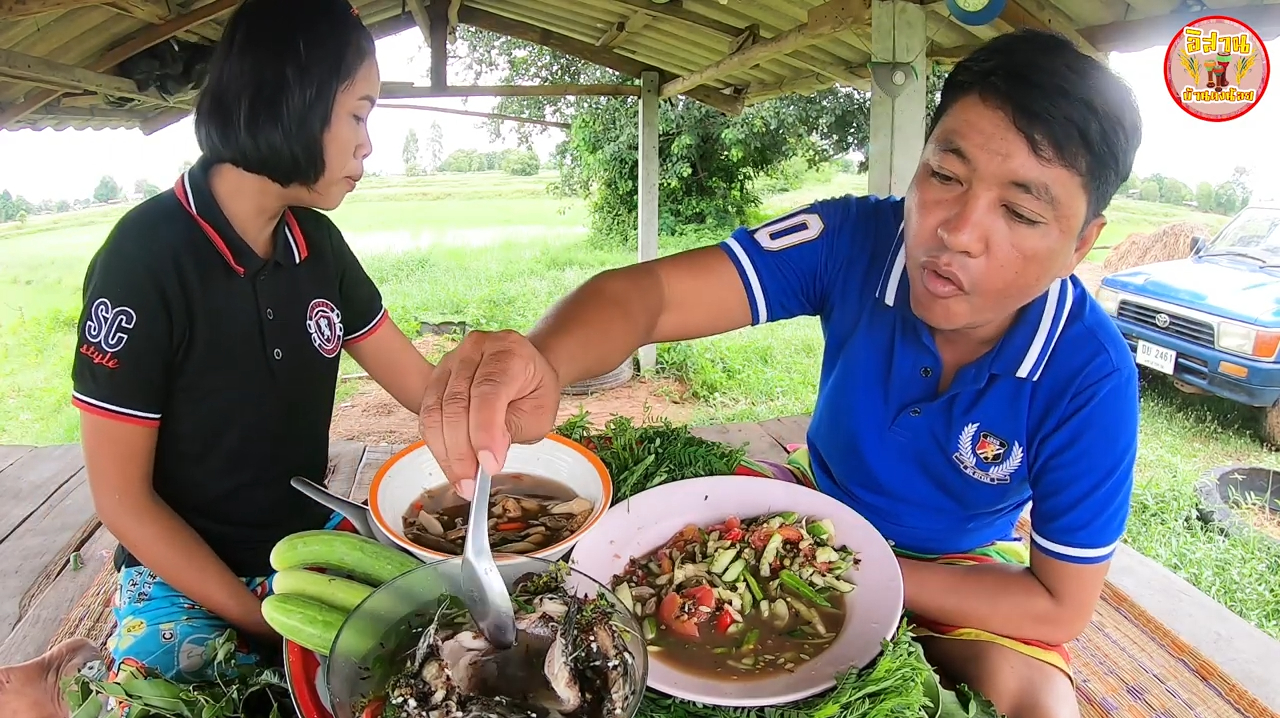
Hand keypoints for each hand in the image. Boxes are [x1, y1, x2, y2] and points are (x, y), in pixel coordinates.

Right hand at [419, 330, 560, 498]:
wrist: (527, 372)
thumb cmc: (535, 392)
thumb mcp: (538, 413)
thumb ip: (512, 430)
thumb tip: (486, 458)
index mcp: (508, 352)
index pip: (488, 392)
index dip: (484, 432)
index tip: (489, 467)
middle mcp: (475, 349)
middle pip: (455, 403)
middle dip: (461, 451)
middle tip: (470, 485)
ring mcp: (451, 361)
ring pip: (434, 410)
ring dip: (445, 453)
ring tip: (460, 482)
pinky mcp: (436, 377)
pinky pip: (427, 414)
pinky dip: (436, 444)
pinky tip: (451, 465)